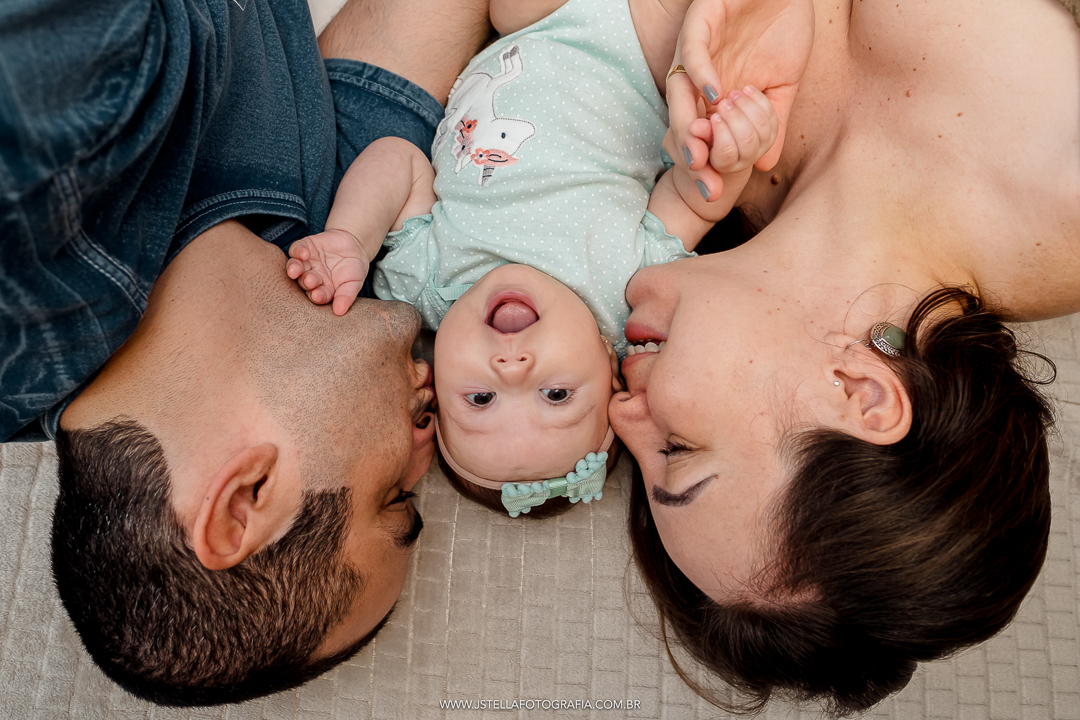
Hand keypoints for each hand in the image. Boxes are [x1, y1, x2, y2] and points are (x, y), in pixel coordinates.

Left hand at [285, 229, 369, 315]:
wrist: (356, 245)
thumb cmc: (355, 268)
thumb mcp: (354, 283)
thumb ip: (346, 296)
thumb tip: (340, 312)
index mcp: (323, 289)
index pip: (317, 295)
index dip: (316, 296)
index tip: (317, 296)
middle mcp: (312, 277)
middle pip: (303, 282)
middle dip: (306, 282)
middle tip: (310, 281)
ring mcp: (307, 262)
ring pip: (295, 267)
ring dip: (294, 269)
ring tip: (295, 271)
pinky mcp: (305, 247)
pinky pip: (296, 249)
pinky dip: (297, 251)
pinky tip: (304, 253)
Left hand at [668, 0, 813, 185]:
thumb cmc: (784, 27)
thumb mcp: (783, 83)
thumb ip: (772, 120)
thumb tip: (764, 165)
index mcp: (715, 94)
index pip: (702, 135)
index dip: (705, 163)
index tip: (714, 193)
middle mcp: (698, 77)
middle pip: (684, 120)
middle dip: (691, 153)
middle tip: (702, 181)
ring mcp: (696, 50)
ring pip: (679, 92)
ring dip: (687, 123)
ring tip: (699, 150)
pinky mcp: (699, 22)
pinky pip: (693, 53)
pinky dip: (702, 74)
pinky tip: (716, 94)